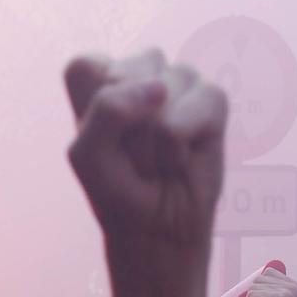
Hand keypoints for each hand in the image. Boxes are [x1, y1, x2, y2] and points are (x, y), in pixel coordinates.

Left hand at [63, 50, 226, 296]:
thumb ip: (106, 110)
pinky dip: (185, 140)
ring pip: (165, 86)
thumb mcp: (88, 156)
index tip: (101, 141)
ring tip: (156, 159)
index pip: (85, 65)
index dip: (92, 105)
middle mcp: (139, 77)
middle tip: (130, 156)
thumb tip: (161, 88)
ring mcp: (178, 85)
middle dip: (124, 125)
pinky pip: (203, 100)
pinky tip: (181, 157)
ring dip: (154, 138)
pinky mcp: (212, 101)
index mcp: (99, 84)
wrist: (157, 231)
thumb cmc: (118, 192)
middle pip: (126, 71)